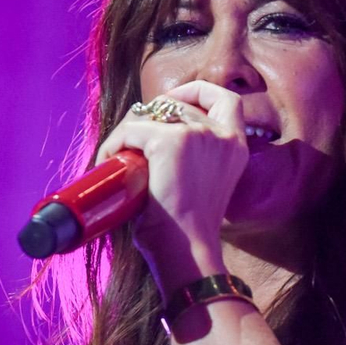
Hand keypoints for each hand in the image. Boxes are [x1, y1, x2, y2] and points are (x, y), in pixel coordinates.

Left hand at [93, 80, 248, 286]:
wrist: (186, 252)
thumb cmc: (186, 231)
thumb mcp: (201, 185)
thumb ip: (194, 158)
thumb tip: (152, 142)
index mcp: (235, 146)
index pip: (226, 99)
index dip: (197, 93)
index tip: (173, 102)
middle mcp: (221, 135)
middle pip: (176, 103)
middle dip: (148, 117)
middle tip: (130, 143)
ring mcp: (198, 135)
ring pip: (149, 114)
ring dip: (127, 133)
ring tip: (117, 160)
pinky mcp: (171, 142)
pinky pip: (131, 130)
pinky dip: (113, 144)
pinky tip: (110, 163)